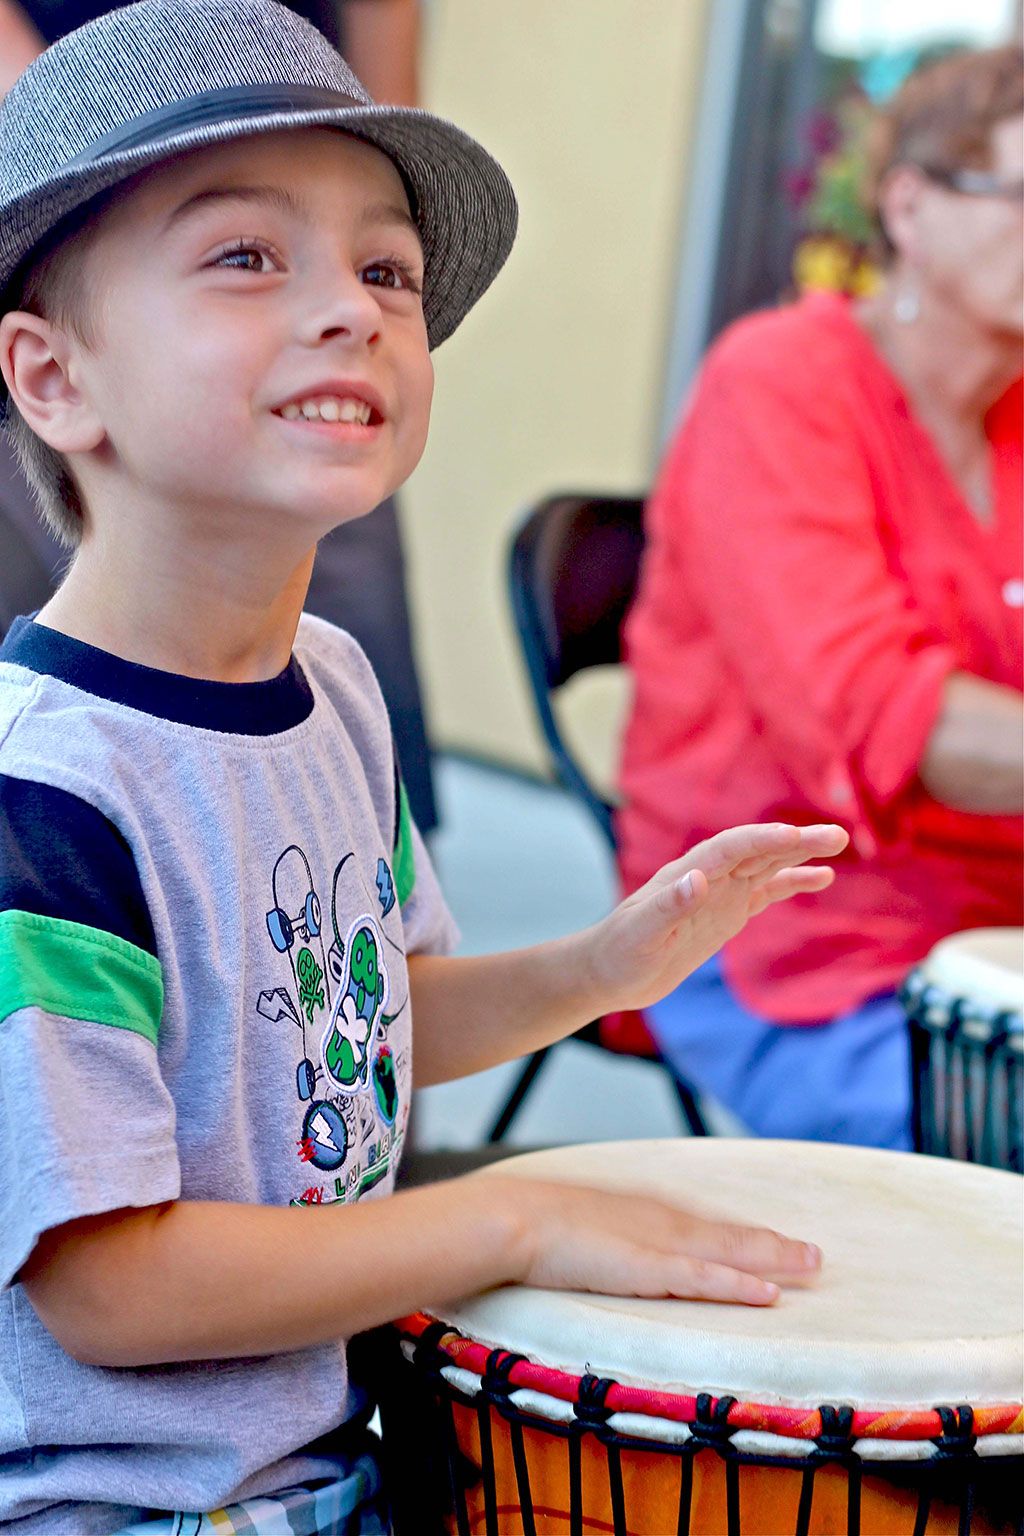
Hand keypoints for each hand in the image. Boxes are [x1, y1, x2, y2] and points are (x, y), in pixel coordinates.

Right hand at [489, 1176, 821, 1305]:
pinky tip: (767, 1292)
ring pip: (728, 1254)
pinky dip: (736, 1284)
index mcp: (643, 1216)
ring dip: (772, 1260)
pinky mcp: (647, 1268)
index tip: (775, 1243)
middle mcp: (660, 1224)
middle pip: (729, 1237)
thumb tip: (606, 1256)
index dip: (743, 1239)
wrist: (512, 1220)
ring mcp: (656, 1245)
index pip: (705, 1230)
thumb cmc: (534, 1229)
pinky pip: (702, 1280)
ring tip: (811, 1267)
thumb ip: (601, 1246)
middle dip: (774, 1246)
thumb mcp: (578, 1235)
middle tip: (816, 1255)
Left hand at [577, 821, 846, 1013]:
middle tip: (836, 836)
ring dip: (800, 854)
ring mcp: (721, 893)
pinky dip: (792, 882)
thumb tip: (699, 879)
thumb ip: (669, 906)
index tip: (794, 837)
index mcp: (687, 873)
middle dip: (795, 842)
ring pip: (767, 865)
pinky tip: (822, 877)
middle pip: (757, 850)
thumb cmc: (620, 952)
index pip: (731, 848)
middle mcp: (708, 875)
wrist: (610, 971)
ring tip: (837, 844)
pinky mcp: (727, 913)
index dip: (762, 840)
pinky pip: (767, 891)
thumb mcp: (641, 933)